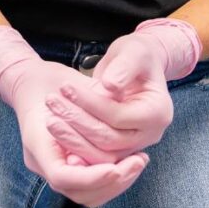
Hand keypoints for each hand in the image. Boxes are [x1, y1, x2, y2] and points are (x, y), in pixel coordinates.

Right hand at [0, 26, 146, 207]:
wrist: (31, 82)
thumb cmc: (49, 79)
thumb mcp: (69, 85)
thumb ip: (91, 102)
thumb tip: (119, 111)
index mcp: (37, 144)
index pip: (62, 178)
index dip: (92, 177)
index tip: (117, 166)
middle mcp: (42, 163)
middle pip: (80, 194)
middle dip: (113, 183)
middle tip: (139, 161)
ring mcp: (53, 167)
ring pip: (88, 196)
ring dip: (117, 184)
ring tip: (138, 161)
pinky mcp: (67, 166)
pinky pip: (90, 187)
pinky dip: (112, 179)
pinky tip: (130, 160)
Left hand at [51, 19, 201, 160]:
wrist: (138, 66)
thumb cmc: (137, 56)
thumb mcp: (133, 52)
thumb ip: (123, 68)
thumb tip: (109, 86)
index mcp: (158, 113)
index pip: (118, 116)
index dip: (90, 103)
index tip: (66, 88)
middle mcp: (151, 135)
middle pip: (109, 139)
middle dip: (77, 121)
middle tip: (52, 103)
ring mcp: (137, 145)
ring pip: (101, 152)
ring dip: (72, 137)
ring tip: (50, 117)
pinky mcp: (122, 149)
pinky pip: (97, 155)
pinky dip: (76, 146)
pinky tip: (57, 134)